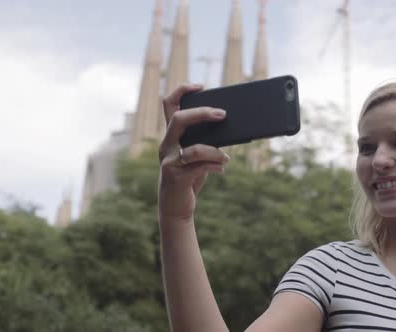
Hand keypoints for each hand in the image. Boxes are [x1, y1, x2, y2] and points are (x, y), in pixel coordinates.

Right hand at [158, 84, 230, 223]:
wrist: (175, 206)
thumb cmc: (189, 177)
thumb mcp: (196, 157)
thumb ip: (205, 142)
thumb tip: (228, 128)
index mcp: (171, 135)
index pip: (169, 105)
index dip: (182, 90)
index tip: (200, 86)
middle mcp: (166, 145)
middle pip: (179, 119)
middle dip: (202, 113)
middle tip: (223, 114)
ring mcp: (169, 161)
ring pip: (194, 148)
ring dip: (215, 151)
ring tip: (226, 157)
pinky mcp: (176, 177)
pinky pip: (199, 167)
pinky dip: (215, 166)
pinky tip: (222, 169)